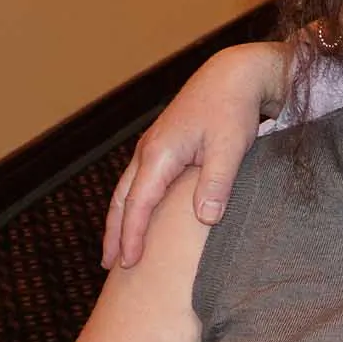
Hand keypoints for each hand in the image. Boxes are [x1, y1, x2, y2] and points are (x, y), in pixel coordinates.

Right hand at [101, 40, 292, 269]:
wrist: (233, 75)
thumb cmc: (233, 110)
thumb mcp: (231, 147)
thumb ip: (217, 182)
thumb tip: (206, 219)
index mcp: (160, 153)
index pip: (139, 204)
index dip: (132, 235)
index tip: (128, 263)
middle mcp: (148, 151)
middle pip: (123, 200)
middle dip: (114, 233)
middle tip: (109, 266)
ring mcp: (153, 148)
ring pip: (127, 190)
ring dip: (120, 220)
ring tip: (116, 248)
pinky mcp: (163, 147)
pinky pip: (138, 182)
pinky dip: (132, 204)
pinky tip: (138, 218)